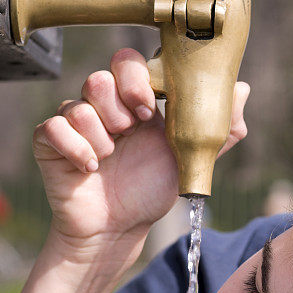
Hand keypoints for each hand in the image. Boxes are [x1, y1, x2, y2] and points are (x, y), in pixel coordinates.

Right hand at [33, 47, 249, 257]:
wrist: (118, 230)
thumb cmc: (149, 193)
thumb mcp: (188, 160)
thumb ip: (217, 129)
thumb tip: (242, 90)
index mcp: (135, 103)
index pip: (127, 62)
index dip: (136, 78)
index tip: (149, 110)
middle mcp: (104, 108)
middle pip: (99, 78)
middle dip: (118, 108)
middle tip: (129, 135)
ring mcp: (76, 124)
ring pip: (77, 104)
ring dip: (99, 134)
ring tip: (109, 159)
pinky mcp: (50, 144)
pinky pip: (53, 128)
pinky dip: (75, 148)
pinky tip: (89, 169)